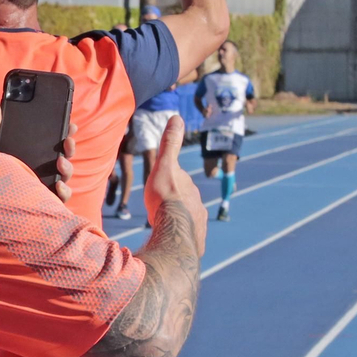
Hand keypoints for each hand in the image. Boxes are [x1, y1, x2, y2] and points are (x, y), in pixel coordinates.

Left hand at [0, 97, 77, 201]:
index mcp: (31, 152)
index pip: (53, 141)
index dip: (65, 132)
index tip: (70, 124)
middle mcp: (40, 168)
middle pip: (63, 156)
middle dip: (70, 147)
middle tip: (68, 139)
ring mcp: (42, 184)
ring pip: (65, 175)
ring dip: (68, 167)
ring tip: (60, 162)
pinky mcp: (42, 200)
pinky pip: (59, 198)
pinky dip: (64, 192)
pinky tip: (58, 186)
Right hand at [143, 115, 206, 254]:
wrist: (174, 233)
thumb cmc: (165, 198)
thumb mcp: (164, 166)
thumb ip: (170, 144)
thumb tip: (177, 116)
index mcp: (187, 186)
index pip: (178, 180)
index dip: (167, 180)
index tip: (158, 184)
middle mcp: (197, 203)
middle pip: (184, 199)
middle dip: (174, 200)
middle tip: (158, 205)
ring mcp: (198, 222)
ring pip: (186, 218)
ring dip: (176, 219)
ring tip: (163, 224)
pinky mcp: (196, 240)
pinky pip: (187, 236)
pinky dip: (179, 236)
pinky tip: (170, 240)